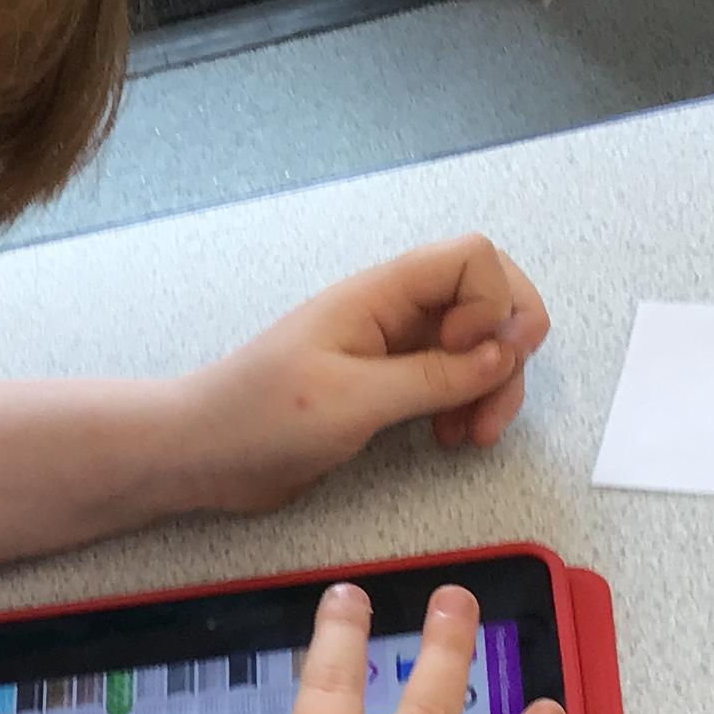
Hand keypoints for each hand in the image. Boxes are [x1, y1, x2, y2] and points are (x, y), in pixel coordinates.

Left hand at [168, 236, 549, 514]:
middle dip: (508, 347)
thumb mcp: (353, 400)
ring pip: (478, 344)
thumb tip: (504, 354)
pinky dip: (468, 403)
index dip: (490, 304)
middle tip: (493, 405)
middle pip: (488, 298)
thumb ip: (435, 376)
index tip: (466, 355)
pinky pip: (453, 378)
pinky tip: (452, 437)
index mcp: (378, 294)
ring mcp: (393, 347)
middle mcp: (393, 311)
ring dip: (493, 385)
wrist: (204, 455)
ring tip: (472, 436)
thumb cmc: (259, 418)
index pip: (472, 258)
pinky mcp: (388, 385)